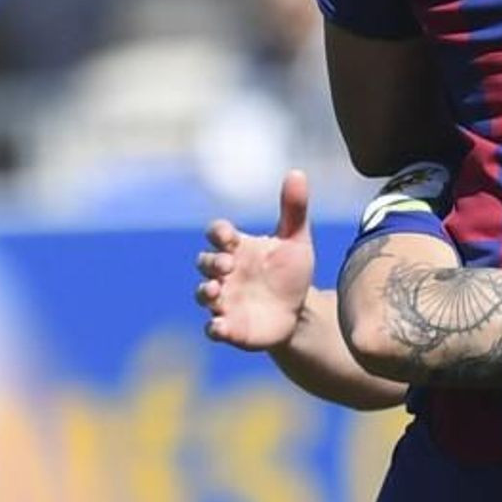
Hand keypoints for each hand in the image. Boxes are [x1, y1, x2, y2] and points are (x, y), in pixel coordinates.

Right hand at [198, 170, 317, 351]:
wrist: (298, 310)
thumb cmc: (290, 272)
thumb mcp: (296, 240)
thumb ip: (294, 210)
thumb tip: (297, 173)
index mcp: (238, 248)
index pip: (217, 234)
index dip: (218, 233)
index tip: (227, 236)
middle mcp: (225, 273)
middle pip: (205, 263)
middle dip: (211, 262)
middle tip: (229, 264)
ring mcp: (224, 300)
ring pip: (203, 294)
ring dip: (205, 292)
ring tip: (215, 290)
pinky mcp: (230, 327)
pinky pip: (213, 328)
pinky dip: (214, 328)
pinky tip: (220, 327)